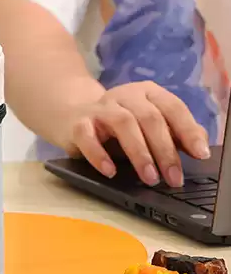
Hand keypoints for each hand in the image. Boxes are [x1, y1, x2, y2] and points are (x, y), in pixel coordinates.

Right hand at [67, 81, 210, 187]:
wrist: (72, 114)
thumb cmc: (120, 125)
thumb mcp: (150, 127)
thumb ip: (175, 134)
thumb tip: (200, 146)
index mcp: (148, 94)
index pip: (173, 107)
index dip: (188, 130)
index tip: (201, 154)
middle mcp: (125, 96)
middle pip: (150, 117)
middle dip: (165, 150)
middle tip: (174, 178)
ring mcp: (100, 108)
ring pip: (123, 123)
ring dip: (139, 152)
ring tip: (149, 178)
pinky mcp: (78, 123)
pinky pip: (88, 136)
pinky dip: (99, 155)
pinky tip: (110, 171)